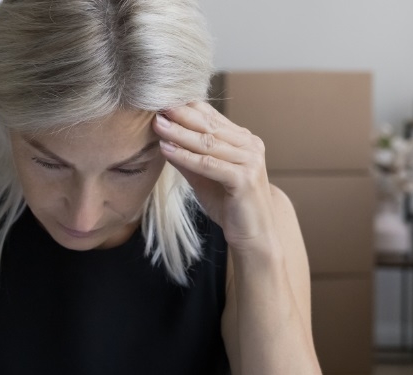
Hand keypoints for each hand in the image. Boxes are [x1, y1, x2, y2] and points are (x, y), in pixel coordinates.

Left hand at [153, 102, 275, 252]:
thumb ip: (190, 159)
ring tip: (157, 125)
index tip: (161, 100)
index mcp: (243, 140)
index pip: (212, 117)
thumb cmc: (231, 206)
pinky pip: (209, 164)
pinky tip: (167, 150)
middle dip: (181, 115)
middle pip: (209, 125)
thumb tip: (165, 140)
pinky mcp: (244, 178)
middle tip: (156, 104)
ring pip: (208, 143)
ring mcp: (250, 160)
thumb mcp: (206, 178)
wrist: (255, 235)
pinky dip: (186, 156)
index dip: (186, 108)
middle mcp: (249, 146)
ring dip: (179, 133)